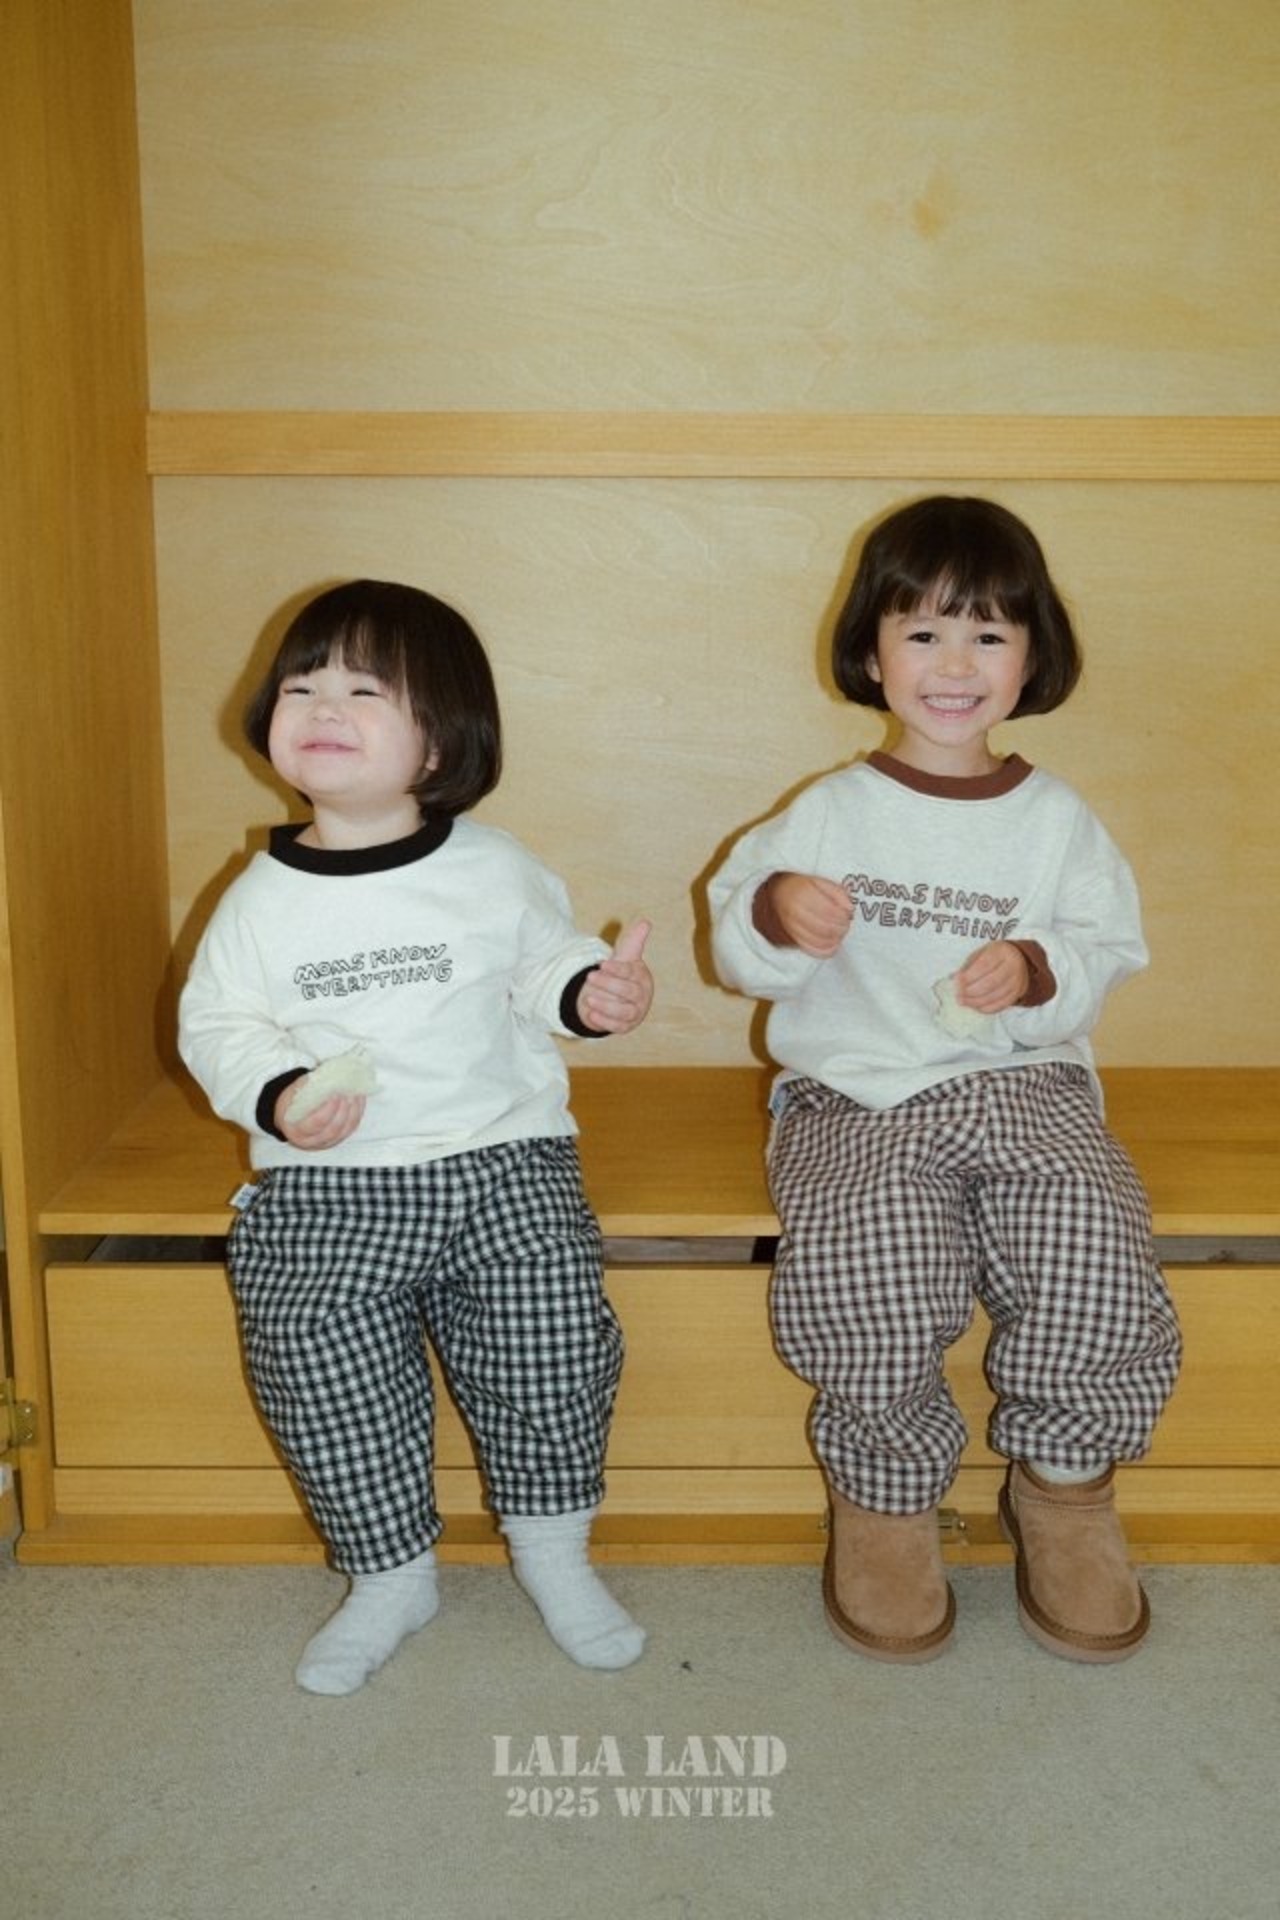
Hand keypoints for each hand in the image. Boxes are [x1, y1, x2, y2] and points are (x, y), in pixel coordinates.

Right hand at [275, 1085, 366, 1149]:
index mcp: (296, 1130)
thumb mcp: (294, 1094)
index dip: (329, 1108)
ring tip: (355, 1094)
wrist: (290, 1117)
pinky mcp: (337, 1139)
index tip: (336, 1094)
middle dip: (344, 1109)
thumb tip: (329, 1077)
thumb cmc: (291, 1104)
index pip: (317, 1122)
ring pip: (345, 1130)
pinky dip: (357, 1113)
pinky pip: (351, 1128)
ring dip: (353, 1111)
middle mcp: (311, 1141)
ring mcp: (326, 1142)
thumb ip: (309, 1087)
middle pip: (333, 1129)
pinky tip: (358, 1100)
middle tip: (348, 1093)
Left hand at [576, 919, 653, 1034]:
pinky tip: (591, 1015)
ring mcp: (635, 1012)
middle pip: (629, 992)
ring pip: (624, 1011)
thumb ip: (634, 942)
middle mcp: (642, 996)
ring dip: (606, 1006)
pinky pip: (617, 1027)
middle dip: (609, 985)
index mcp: (642, 977)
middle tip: (589, 977)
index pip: (631, 973)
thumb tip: (645, 922)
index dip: (617, 969)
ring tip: (588, 998)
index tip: (602, 964)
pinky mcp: (626, 1026)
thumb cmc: (622, 976)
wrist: (615, 999)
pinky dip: (605, 1022)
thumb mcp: (625, 958)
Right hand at [769, 873, 853, 957]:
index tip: (849, 913)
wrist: (778, 895)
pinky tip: (834, 942)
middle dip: (841, 928)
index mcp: (802, 895)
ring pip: (820, 941)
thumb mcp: (819, 881)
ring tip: (840, 931)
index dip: (843, 915)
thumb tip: (850, 908)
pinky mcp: (794, 940)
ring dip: (836, 939)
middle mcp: (794, 913)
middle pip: (825, 928)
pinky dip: (828, 949)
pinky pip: (813, 950)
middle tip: (846, 923)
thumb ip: (837, 892)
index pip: (828, 910)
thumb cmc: (801, 887)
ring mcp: (792, 928)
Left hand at [954, 941, 1029, 1014]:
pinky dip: (985, 1008)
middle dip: (971, 991)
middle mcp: (1013, 966)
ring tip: (964, 1001)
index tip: (958, 982)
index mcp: (1002, 951)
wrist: (1017, 961)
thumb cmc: (993, 957)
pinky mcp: (1017, 994)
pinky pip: (1000, 1005)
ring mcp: (1017, 981)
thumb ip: (968, 966)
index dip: (969, 976)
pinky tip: (975, 1005)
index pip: (984, 965)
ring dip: (976, 1001)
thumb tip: (956, 980)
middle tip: (959, 995)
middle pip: (991, 983)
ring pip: (995, 996)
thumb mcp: (980, 953)